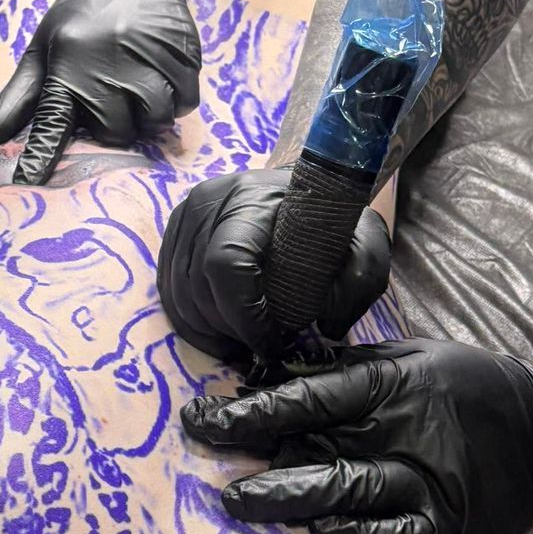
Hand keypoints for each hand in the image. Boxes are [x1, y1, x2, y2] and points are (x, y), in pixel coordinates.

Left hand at [0, 0, 200, 183]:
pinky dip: (175, 100)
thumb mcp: (44, 47)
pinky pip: (185, 103)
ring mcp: (151, 59)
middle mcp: (109, 62)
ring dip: (146, 115)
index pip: (53, 121)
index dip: (41, 155)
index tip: (28, 181)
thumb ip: (23, 95)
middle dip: (112, 124)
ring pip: (155, 120)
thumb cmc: (81, 11)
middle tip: (109, 99)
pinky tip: (160, 78)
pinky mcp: (184, 55)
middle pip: (116, 131)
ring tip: (136, 88)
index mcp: (69, 62)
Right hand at [159, 168, 393, 362]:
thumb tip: (325, 325)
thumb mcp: (363, 245)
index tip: (274, 340)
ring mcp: (185, 216)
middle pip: (198, 286)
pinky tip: (221, 335)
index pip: (226, 264)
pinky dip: (192, 323)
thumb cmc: (331, 220)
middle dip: (230, 329)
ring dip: (209, 331)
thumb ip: (356, 283)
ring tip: (243, 342)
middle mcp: (209, 201)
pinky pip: (169, 291)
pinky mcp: (174, 235)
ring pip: (178, 294)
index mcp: (253, 198)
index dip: (244, 316)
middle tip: (262, 345)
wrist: (305, 187)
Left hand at [182, 340, 532, 533]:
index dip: (253, 409)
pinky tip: (316, 530)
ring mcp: (427, 483)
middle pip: (317, 445)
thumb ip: (351, 367)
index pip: (309, 395)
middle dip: (256, 454)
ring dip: (286, 498)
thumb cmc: (472, 388)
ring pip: (343, 490)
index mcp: (393, 384)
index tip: (203, 417)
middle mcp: (405, 432)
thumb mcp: (416, 358)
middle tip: (204, 461)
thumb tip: (279, 367)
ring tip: (238, 504)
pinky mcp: (446, 526)